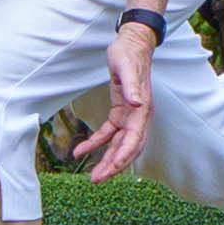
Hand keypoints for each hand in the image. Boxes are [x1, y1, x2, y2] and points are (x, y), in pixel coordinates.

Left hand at [72, 24, 156, 180]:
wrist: (131, 45)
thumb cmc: (129, 55)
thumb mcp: (126, 67)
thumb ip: (132, 87)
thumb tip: (137, 105)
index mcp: (142, 109)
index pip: (135, 139)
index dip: (125, 155)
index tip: (113, 167)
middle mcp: (138, 117)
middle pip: (129, 148)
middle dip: (114, 165)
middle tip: (97, 180)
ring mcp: (130, 116)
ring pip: (119, 145)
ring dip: (107, 160)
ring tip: (93, 176)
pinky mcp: (120, 113)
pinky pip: (109, 134)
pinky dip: (97, 143)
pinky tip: (81, 150)